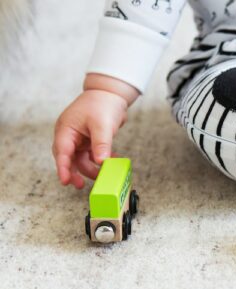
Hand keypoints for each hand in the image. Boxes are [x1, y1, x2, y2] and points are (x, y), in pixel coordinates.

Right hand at [53, 74, 137, 188]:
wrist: (111, 93)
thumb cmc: (103, 104)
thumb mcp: (102, 125)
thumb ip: (101, 145)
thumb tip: (101, 162)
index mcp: (66, 129)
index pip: (61, 152)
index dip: (62, 168)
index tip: (65, 181)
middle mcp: (69, 135)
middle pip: (68, 158)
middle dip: (74, 172)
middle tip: (80, 185)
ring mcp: (79, 138)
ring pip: (80, 159)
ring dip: (90, 168)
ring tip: (102, 175)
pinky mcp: (89, 140)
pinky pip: (91, 155)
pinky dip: (99, 160)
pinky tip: (111, 162)